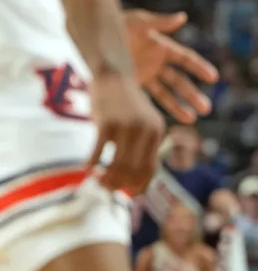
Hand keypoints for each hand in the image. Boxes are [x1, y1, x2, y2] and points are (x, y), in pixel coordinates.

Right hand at [87, 72, 165, 193]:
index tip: (128, 194)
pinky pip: (98, 152)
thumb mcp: (144, 123)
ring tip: (98, 180)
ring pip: (117, 166)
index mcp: (157, 132)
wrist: (113, 77)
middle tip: (108, 187)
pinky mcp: (106, 123)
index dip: (139, 186)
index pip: (151, 169)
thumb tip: (136, 181)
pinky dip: (91, 164)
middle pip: (134, 171)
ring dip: (106, 179)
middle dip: (120, 185)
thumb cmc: (126, 105)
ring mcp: (126, 126)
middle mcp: (145, 130)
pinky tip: (87, 169)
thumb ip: (143, 147)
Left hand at [124, 10, 218, 122]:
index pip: (186, 60)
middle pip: (180, 81)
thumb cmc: (117, 24)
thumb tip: (182, 17)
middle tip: (206, 108)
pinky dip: (155, 109)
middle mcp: (158, 63)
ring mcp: (146, 75)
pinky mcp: (133, 84)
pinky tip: (163, 120)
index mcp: (163, 46)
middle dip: (193, 95)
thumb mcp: (138, 21)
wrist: (92, 36)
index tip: (213, 78)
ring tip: (192, 119)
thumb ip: (160, 22)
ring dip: (179, 106)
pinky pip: (147, 98)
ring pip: (167, 93)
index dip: (200, 68)